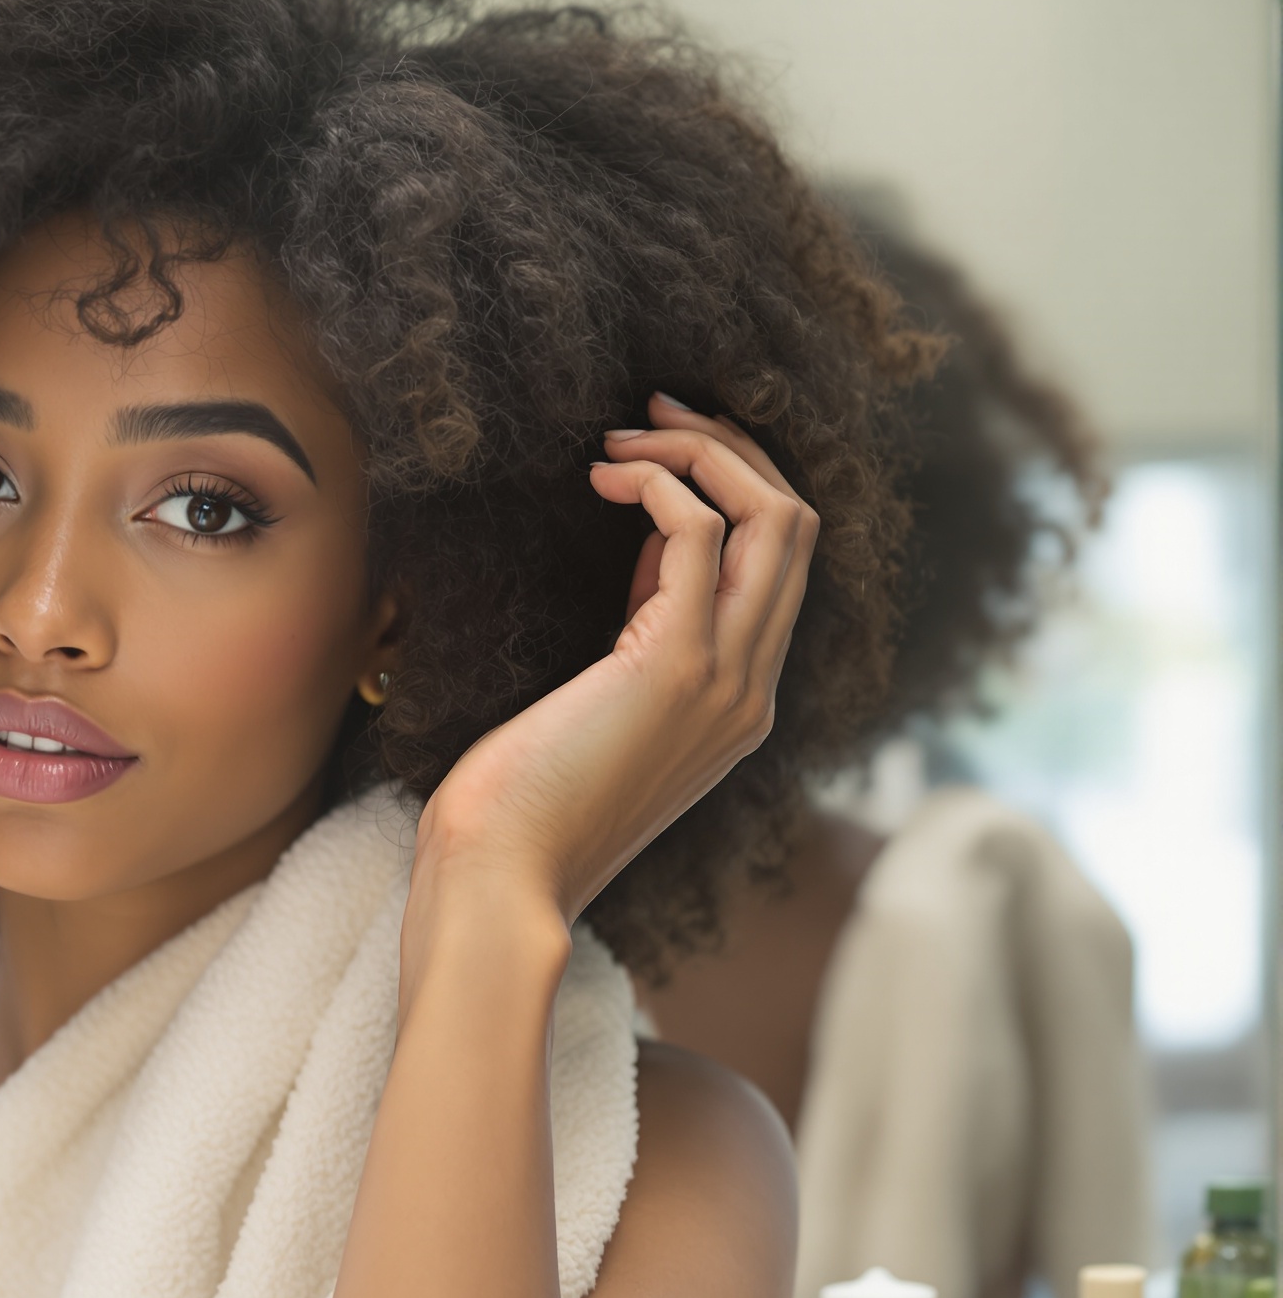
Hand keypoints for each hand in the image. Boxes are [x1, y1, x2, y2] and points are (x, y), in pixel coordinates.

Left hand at [412, 392, 818, 929]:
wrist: (500, 881)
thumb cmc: (517, 803)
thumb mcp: (598, 703)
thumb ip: (642, 633)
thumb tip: (647, 546)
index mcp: (738, 699)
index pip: (781, 562)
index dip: (731, 486)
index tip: (656, 450)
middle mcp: (751, 688)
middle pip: (797, 525)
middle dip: (730, 449)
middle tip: (650, 415)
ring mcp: (726, 679)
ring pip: (773, 517)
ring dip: (697, 454)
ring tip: (618, 444)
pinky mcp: (675, 666)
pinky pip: (700, 535)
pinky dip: (659, 487)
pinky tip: (603, 483)